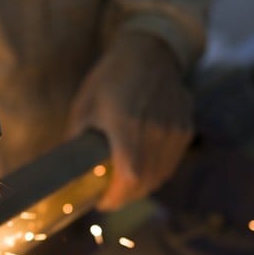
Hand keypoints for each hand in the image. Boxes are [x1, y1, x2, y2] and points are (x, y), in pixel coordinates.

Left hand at [69, 32, 192, 209]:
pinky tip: (142, 165)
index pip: (128, 178)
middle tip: (109, 195)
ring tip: (124, 183)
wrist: (151, 52)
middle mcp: (155, 132)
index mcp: (126, 126)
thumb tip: (68, 169)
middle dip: (125, 196)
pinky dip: (156, 171)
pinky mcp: (186, 129)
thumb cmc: (111, 78)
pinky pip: (171, 162)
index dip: (116, 197)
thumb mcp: (84, 106)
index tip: (101, 202)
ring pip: (160, 176)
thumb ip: (78, 139)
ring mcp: (174, 132)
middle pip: (145, 183)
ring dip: (141, 186)